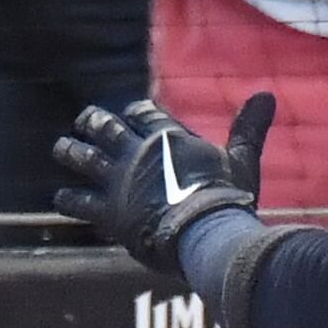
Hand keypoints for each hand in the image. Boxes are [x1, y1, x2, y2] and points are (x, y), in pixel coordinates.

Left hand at [51, 92, 271, 273]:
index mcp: (167, 137)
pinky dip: (69, 199)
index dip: (134, 112)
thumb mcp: (241, 159)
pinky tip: (60, 197)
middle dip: (94, 122)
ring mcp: (120, 181)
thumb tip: (267, 94)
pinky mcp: (109, 210)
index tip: (129, 111)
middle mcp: (137, 153)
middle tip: (84, 119)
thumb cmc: (227, 199)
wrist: (204, 233)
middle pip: (107, 129)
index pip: (143, 114)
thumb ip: (249, 127)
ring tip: (60, 146)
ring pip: (87, 158)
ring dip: (72, 151)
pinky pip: (81, 202)